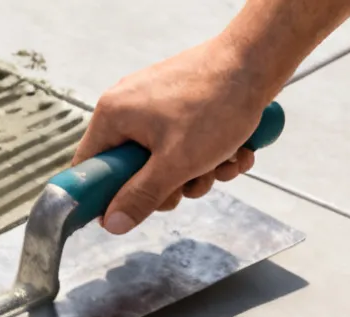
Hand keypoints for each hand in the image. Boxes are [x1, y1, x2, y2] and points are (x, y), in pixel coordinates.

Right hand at [74, 37, 275, 234]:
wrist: (259, 58)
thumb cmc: (215, 103)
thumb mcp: (177, 163)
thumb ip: (141, 196)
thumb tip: (111, 225)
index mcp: (112, 116)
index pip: (90, 168)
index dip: (107, 196)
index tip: (134, 209)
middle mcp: (127, 107)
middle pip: (131, 169)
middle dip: (168, 185)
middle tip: (191, 184)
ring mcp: (155, 103)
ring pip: (164, 159)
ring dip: (197, 172)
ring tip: (223, 162)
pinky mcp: (181, 102)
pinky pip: (184, 141)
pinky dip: (209, 153)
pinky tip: (234, 151)